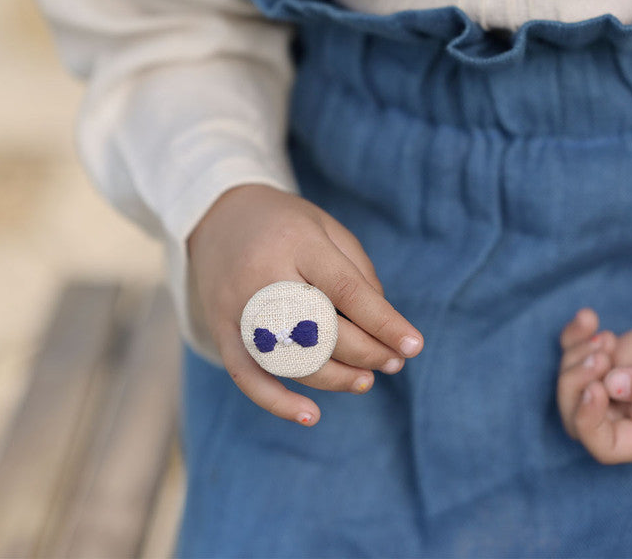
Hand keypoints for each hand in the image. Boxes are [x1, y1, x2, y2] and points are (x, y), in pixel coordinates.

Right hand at [186, 183, 423, 426]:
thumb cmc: (286, 224)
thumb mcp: (326, 228)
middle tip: (395, 362)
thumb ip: (357, 272)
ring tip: (367, 380)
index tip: (413, 345)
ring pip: (289, 359)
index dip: (382, 322)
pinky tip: (311, 416)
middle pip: (320, 329)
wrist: (219, 216)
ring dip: (336, 379)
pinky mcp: (220, 327)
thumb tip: (382, 328)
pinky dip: (277, 402)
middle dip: (366, 352)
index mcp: (297, 242)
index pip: (345, 289)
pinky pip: (246, 376)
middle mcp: (262, 274)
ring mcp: (237, 305)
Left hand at [557, 307, 631, 463]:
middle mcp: (630, 409)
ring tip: (604, 339)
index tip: (595, 389)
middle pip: (575, 412)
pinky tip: (590, 318)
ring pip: (570, 379)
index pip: (605, 447)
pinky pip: (574, 348)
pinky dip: (574, 333)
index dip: (588, 424)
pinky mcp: (611, 352)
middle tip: (599, 357)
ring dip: (575, 355)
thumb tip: (612, 386)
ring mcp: (617, 380)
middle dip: (574, 383)